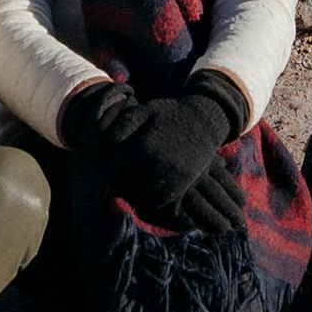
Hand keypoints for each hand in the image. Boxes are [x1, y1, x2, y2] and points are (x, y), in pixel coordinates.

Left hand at [64, 80, 242, 227]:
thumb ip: (122, 125)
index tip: (115, 158)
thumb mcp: (145, 110)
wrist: (204, 119)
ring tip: (139, 174)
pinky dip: (151, 197)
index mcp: (144, 145)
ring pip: (141, 192)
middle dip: (123, 174)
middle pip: (127, 180)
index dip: (112, 162)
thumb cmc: (170, 114)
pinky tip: (151, 185)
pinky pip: (158, 201)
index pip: (115, 165)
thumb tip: (107, 143)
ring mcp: (170, 175)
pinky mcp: (181, 184)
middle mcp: (157, 163)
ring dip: (136, 186)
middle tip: (126, 168)